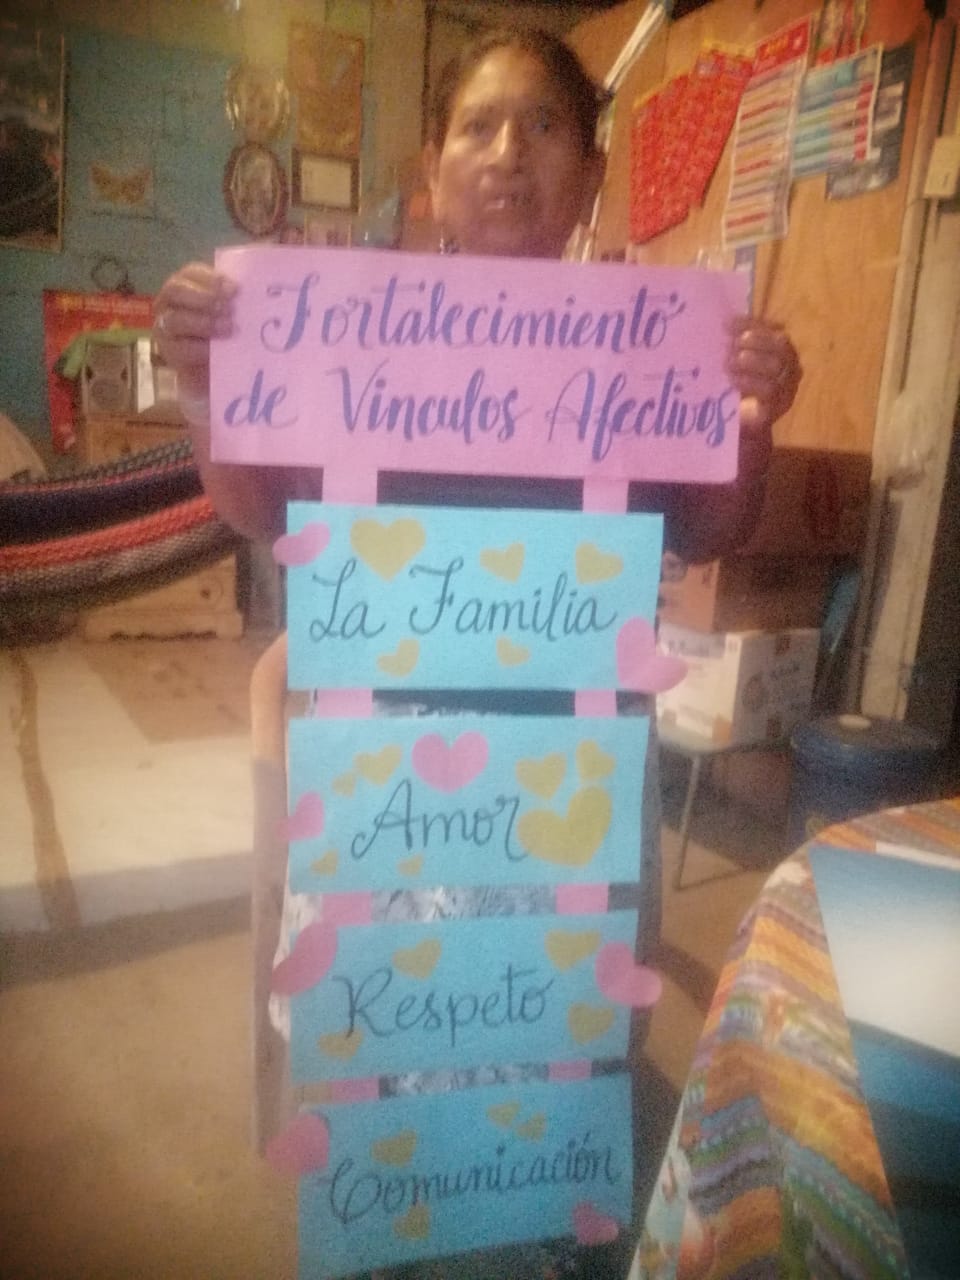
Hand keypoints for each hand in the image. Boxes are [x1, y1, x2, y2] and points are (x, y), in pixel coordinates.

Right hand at [152, 262, 236, 398]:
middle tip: (230, 309)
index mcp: (185, 282)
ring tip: (228, 328)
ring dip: (204, 323)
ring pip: (176, 319)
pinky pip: (181, 348)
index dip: (212, 279)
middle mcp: (169, 300)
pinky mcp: (169, 351)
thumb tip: (255, 291)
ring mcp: (164, 325)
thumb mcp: (229, 309)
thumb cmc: (223, 329)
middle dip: (205, 299)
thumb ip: (234, 298)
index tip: (235, 289)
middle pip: (177, 291)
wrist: (211, 364)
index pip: (192, 272)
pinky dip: (200, 348)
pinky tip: (215, 350)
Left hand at [726, 316, 801, 438]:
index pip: (772, 329)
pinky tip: (732, 380)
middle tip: (730, 344)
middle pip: (781, 344)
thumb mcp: (736, 363)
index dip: (751, 324)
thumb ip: (735, 344)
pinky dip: (749, 381)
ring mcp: (789, 386)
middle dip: (754, 340)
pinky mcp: (779, 406)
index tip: (727, 323)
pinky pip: (769, 390)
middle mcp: (791, 365)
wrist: (742, 427)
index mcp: (782, 350)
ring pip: (776, 366)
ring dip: (750, 360)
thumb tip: (724, 321)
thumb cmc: (738, 389)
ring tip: (728, 361)